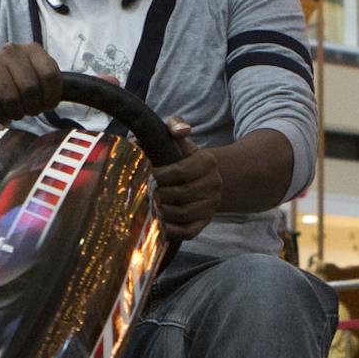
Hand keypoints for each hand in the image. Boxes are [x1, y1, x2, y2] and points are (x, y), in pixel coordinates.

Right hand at [0, 43, 62, 123]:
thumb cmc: (15, 87)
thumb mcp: (38, 80)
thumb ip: (60, 81)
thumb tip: (102, 80)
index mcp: (32, 49)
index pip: (50, 75)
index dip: (51, 97)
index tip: (46, 106)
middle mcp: (11, 50)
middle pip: (31, 87)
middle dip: (32, 107)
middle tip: (28, 112)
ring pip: (11, 95)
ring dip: (16, 112)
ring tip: (15, 113)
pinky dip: (0, 114)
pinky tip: (2, 116)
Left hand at [151, 118, 220, 243]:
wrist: (200, 179)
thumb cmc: (182, 157)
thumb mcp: (179, 139)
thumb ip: (176, 126)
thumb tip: (180, 131)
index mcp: (207, 162)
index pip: (180, 171)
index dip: (159, 175)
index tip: (146, 175)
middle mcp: (214, 184)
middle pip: (180, 194)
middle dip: (158, 194)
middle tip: (144, 192)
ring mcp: (211, 205)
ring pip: (183, 214)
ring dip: (162, 211)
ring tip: (149, 205)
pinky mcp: (204, 222)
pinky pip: (189, 231)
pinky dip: (172, 230)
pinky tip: (159, 224)